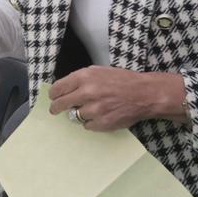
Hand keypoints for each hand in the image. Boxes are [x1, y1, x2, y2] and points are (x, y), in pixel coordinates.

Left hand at [45, 66, 181, 131]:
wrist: (144, 94)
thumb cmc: (123, 81)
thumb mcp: (99, 71)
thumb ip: (80, 79)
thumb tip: (64, 88)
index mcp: (84, 77)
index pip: (58, 88)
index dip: (53, 94)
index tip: (53, 97)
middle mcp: (86, 93)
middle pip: (60, 105)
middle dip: (56, 108)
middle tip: (56, 110)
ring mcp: (93, 110)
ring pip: (74, 116)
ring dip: (80, 114)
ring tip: (93, 108)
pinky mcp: (101, 123)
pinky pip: (87, 126)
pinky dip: (91, 122)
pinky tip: (101, 115)